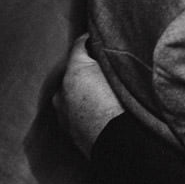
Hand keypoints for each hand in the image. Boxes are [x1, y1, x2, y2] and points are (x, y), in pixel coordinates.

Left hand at [54, 35, 123, 156]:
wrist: (118, 145)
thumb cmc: (121, 106)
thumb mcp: (119, 74)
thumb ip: (110, 59)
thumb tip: (110, 49)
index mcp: (74, 72)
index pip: (80, 44)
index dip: (92, 39)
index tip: (101, 38)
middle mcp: (62, 90)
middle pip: (74, 69)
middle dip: (86, 67)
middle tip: (105, 68)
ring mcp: (62, 112)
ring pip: (72, 91)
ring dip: (83, 88)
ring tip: (102, 91)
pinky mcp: (67, 130)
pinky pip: (74, 109)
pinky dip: (83, 106)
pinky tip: (99, 109)